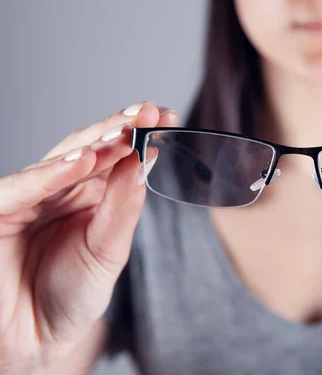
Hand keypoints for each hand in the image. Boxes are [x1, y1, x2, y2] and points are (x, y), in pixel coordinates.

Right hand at [0, 102, 176, 371]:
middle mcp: (60, 190)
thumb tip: (141, 164)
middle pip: (90, 149)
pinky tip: (82, 160)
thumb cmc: (71, 296)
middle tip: (149, 111)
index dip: (140, 136)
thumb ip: (122, 210)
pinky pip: (22, 188)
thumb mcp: (108, 252)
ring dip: (92, 143)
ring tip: (124, 132)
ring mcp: (29, 198)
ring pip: (59, 161)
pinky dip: (50, 174)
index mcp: (91, 196)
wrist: (35, 342)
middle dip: (120, 128)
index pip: (116, 158)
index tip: (168, 116)